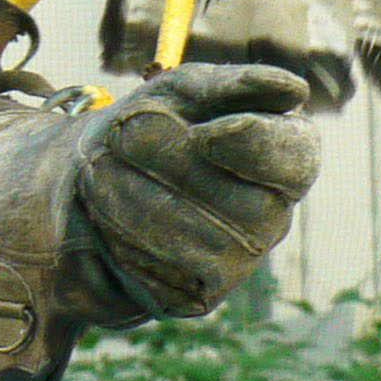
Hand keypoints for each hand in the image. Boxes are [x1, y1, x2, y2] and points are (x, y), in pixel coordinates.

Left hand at [72, 63, 316, 318]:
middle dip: (177, 168)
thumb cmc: (147, 126)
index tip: (202, 133)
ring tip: (104, 169)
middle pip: (251, 206)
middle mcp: (272, 215)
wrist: (81, 179)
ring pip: (204, 240)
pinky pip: (171, 271)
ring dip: (139, 197)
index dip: (255, 147)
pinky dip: (127, 236)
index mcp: (282, 158)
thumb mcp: (181, 92)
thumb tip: (295, 90)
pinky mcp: (197, 294)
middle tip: (125, 137)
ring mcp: (239, 262)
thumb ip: (235, 85)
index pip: (298, 160)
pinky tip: (107, 212)